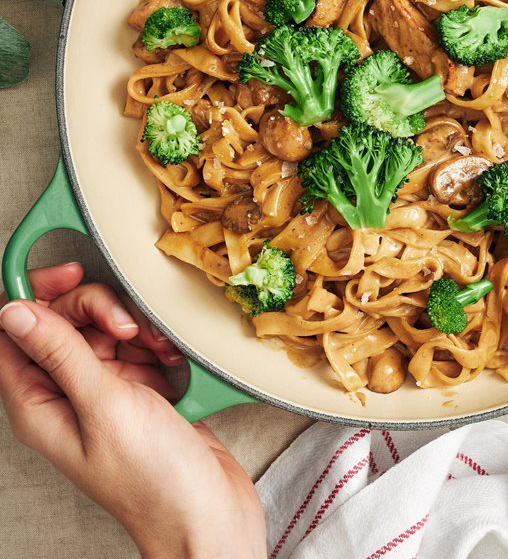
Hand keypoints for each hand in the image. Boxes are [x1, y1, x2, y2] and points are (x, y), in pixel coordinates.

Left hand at [0, 264, 265, 558]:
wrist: (207, 513)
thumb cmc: (152, 480)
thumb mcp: (102, 405)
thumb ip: (60, 351)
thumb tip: (13, 310)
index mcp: (37, 402)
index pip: (14, 329)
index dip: (35, 294)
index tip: (70, 275)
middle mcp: (64, 393)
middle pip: (65, 319)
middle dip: (100, 310)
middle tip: (126, 328)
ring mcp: (102, 391)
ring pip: (105, 326)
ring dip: (136, 327)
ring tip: (157, 352)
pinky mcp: (137, 390)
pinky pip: (139, 344)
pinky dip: (157, 344)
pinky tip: (171, 362)